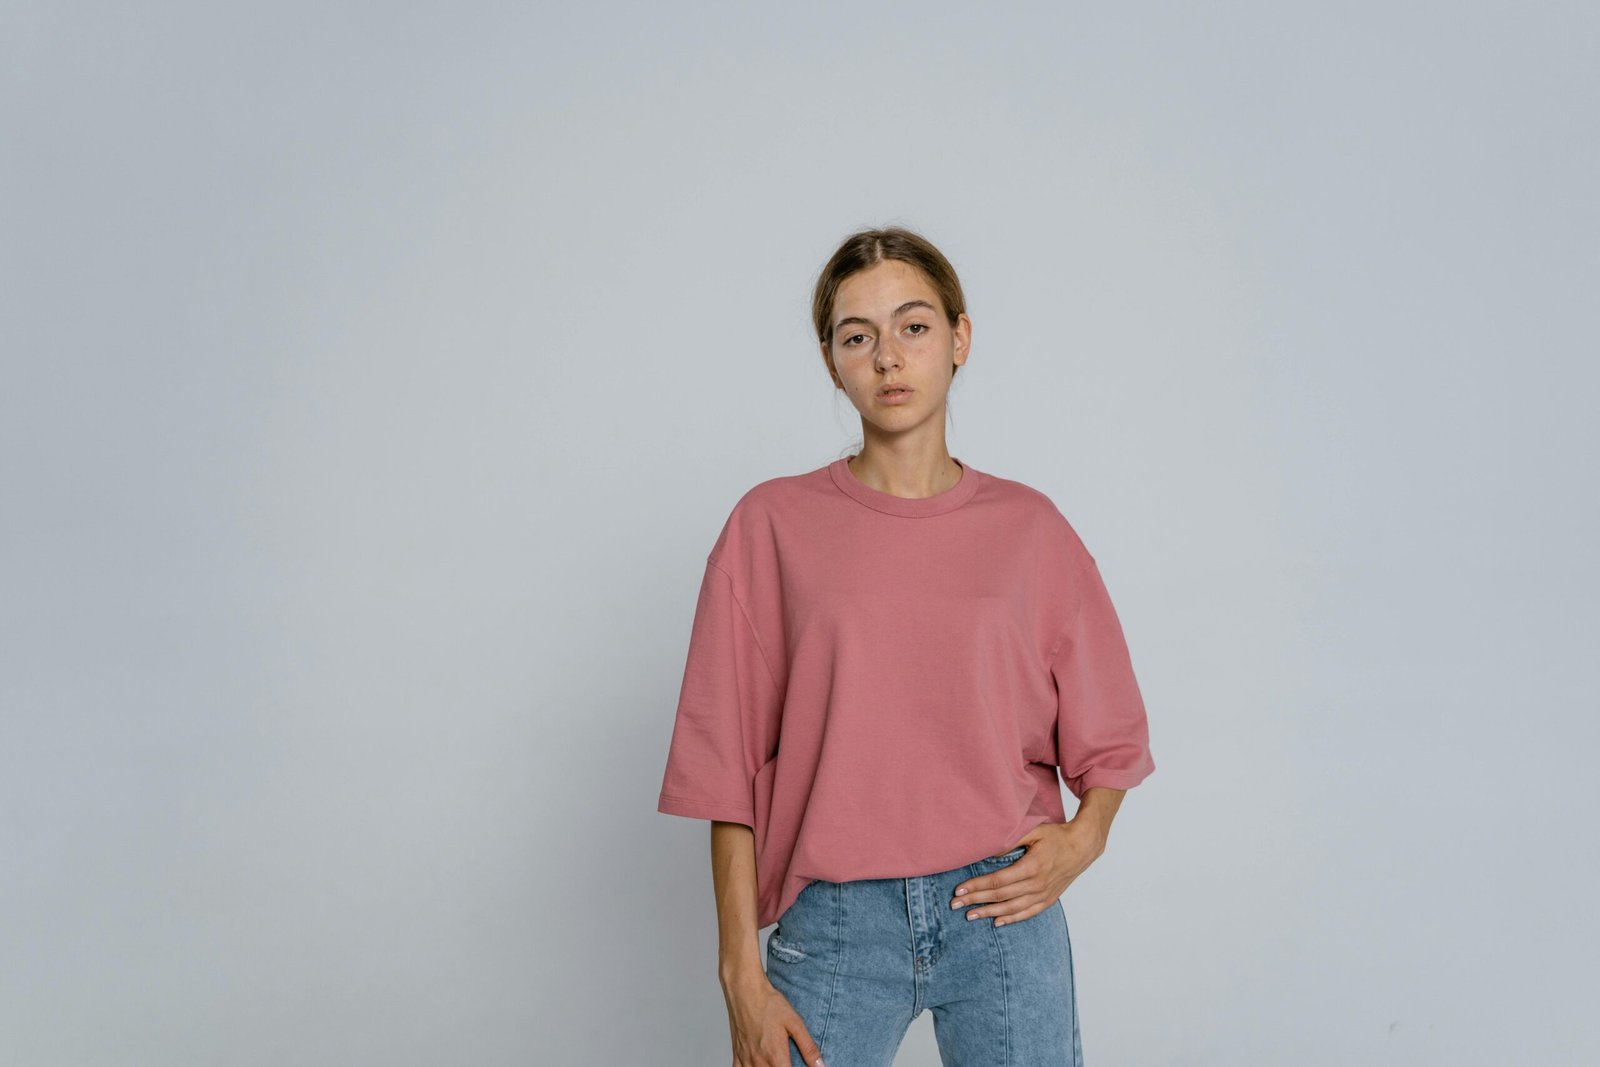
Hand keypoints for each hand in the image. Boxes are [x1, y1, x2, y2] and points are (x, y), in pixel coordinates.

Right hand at [723, 973, 825, 1066]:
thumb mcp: (795, 1023)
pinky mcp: (737, 1053)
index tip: (799, 1066)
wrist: (746, 990)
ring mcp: (746, 1058)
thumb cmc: (769, 1004)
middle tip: (786, 1061)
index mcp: (775, 1056)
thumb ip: (808, 1048)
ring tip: (774, 1062)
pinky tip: (757, 1065)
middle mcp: (759, 1061)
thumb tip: (820, 1065)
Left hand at [949, 820, 1106, 926]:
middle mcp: (1037, 884)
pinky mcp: (1048, 899)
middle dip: (976, 901)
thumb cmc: (1056, 836)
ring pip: (1012, 908)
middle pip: (1001, 896)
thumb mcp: (1034, 831)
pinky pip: (1028, 913)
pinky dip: (1012, 919)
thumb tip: (988, 850)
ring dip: (989, 913)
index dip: (977, 886)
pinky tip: (997, 922)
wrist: (1082, 847)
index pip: (997, 881)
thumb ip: (1011, 840)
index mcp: (1032, 867)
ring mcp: (1043, 894)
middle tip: (955, 905)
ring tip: (970, 916)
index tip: (959, 890)